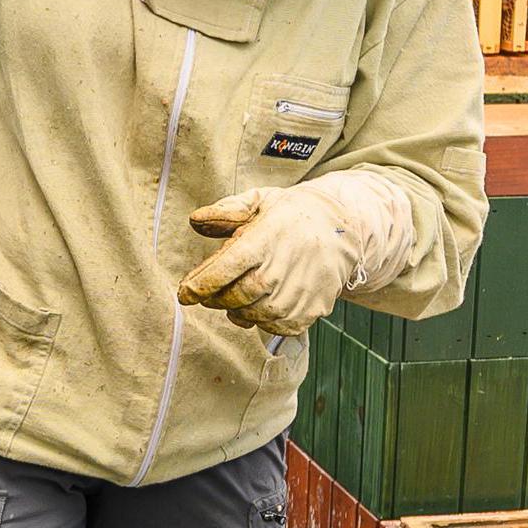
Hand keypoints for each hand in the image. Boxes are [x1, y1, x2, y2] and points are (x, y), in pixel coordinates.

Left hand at [178, 173, 414, 335]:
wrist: (342, 230)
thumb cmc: (292, 214)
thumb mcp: (261, 201)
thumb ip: (227, 210)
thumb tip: (195, 221)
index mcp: (265, 239)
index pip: (223, 269)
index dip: (199, 285)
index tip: (185, 293)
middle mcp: (280, 269)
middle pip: (235, 297)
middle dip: (216, 299)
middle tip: (208, 295)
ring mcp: (297, 293)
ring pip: (253, 315)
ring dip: (237, 311)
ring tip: (234, 299)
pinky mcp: (310, 310)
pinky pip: (276, 327)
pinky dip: (261, 321)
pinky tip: (259, 306)